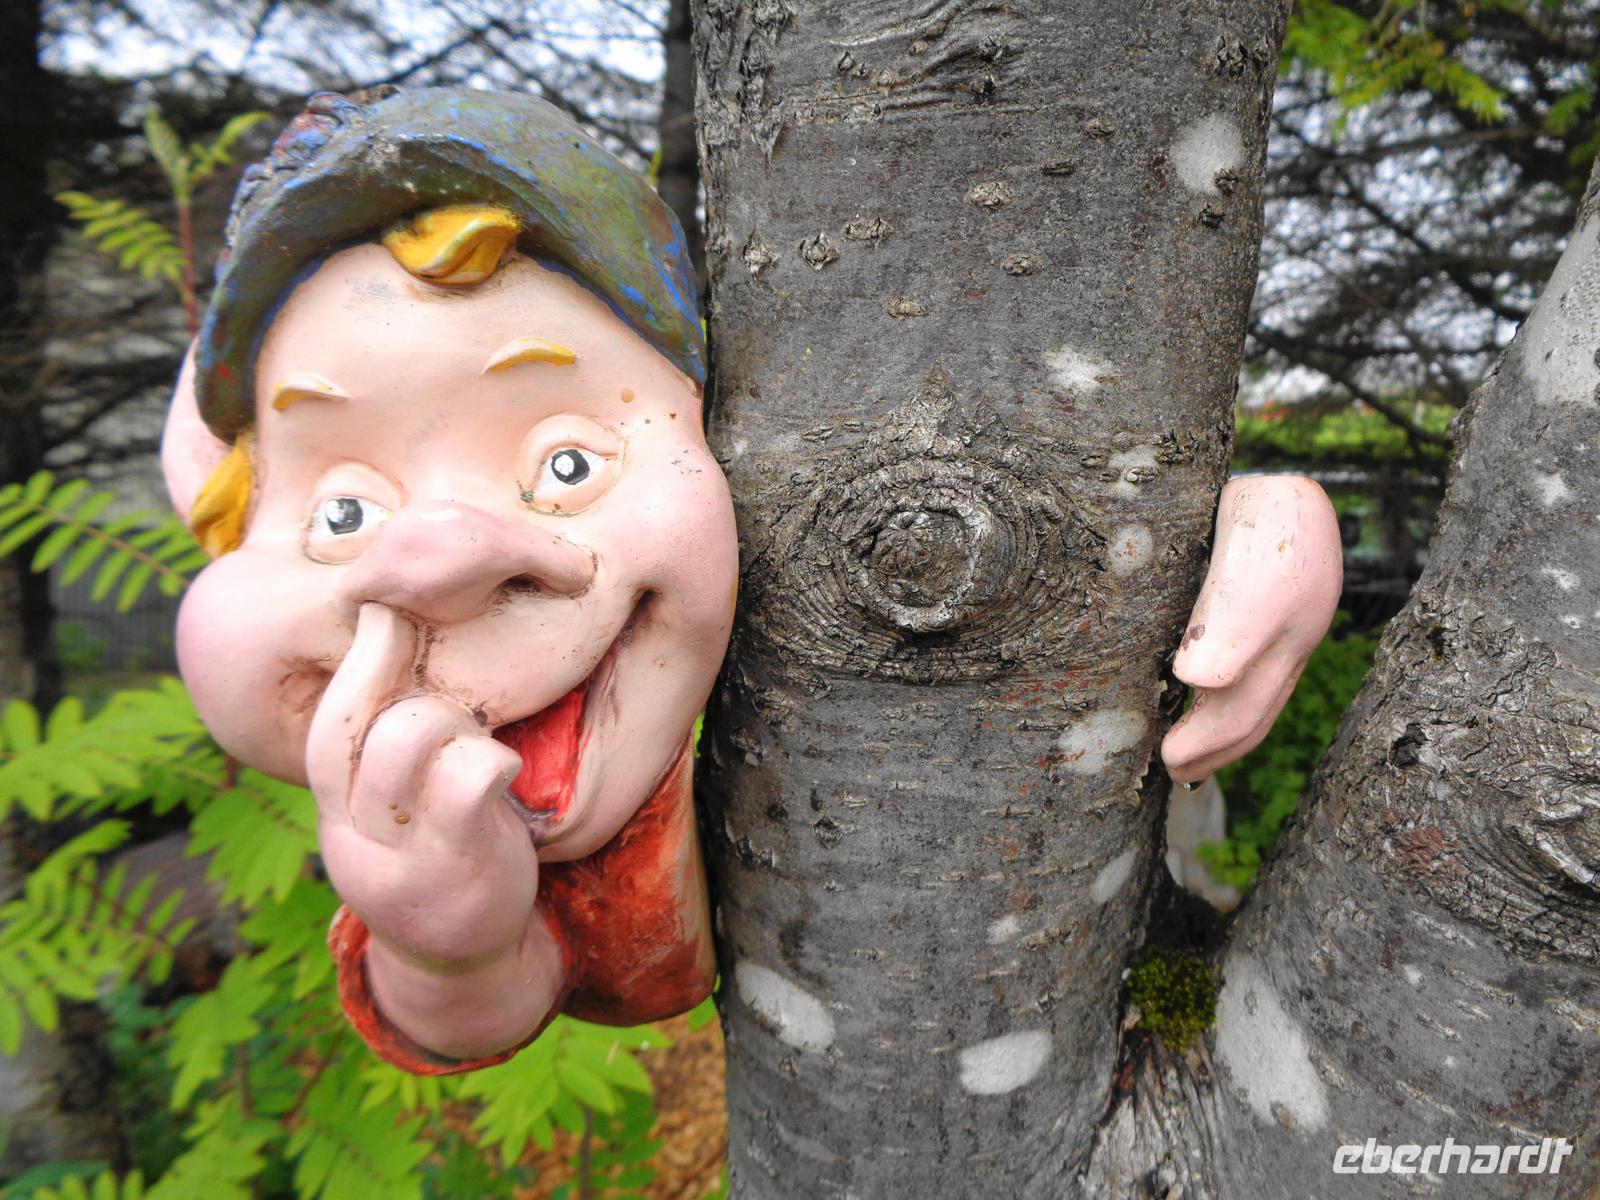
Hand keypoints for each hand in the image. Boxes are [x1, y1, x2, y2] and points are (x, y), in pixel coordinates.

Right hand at [307, 602, 560, 1057]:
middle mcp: (355, 835)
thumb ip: (386, 754)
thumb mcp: (396, 812)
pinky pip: (465, 780)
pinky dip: (490, 757)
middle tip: (426, 633)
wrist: (465, 960)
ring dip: (451, 720)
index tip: (385, 607)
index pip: (329, 726)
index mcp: (337, 813)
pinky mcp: (457, 867)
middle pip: (355, 724)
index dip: (358, 661)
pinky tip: (506, 765)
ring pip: (408, 737)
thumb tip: (397, 653)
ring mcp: (402, 854)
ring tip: (477, 739)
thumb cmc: (440, 857)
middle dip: (389, 663)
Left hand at [1161, 476, 1341, 785]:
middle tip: (1175, 771)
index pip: (1244, 715)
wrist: (1290, 480)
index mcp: (1282, 647)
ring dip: (1225, 726)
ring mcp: (1288, 623)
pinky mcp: (1278, 602)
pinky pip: (1258, 663)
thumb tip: (1195, 683)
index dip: (1206, 746)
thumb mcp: (1244, 579)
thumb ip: (1227, 634)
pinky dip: (1232, 691)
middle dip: (1216, 749)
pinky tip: (1208, 689)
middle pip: (1254, 713)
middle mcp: (1289, 643)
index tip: (1168, 763)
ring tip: (1194, 750)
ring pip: (1259, 691)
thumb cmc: (1264, 527)